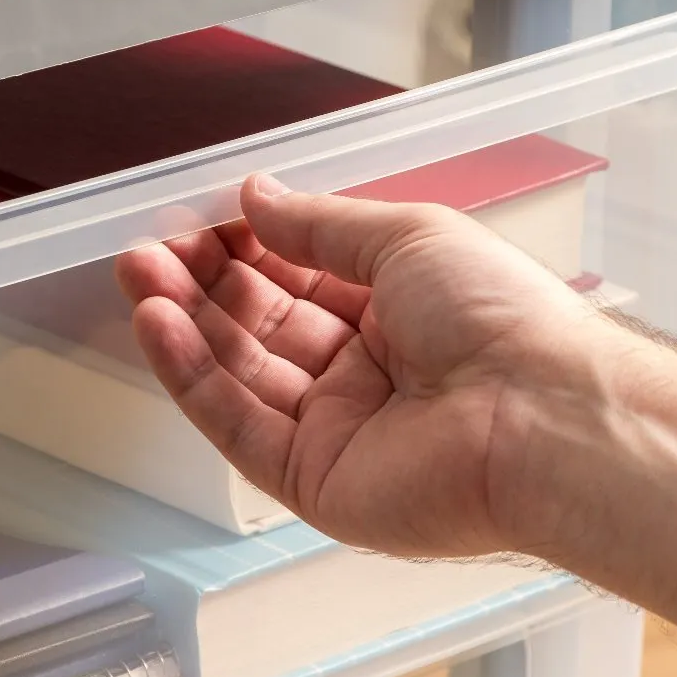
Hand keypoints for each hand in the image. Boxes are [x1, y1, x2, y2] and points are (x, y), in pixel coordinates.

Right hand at [116, 174, 625, 558]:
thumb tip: (255, 194)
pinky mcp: (314, 482)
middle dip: (205, 283)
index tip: (199, 218)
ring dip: (186, 325)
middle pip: (264, 326)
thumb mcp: (406, 238)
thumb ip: (321, 226)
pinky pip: (240, 427)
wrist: (539, 417)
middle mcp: (365, 372)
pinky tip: (157, 327)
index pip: (302, 279)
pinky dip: (193, 378)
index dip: (249, 249)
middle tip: (149, 248)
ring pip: (242, 374)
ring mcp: (338, 431)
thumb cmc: (495, 313)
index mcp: (398, 312)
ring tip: (137, 275)